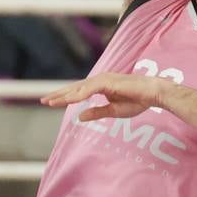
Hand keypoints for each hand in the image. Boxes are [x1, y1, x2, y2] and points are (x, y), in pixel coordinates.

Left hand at [41, 70, 168, 117]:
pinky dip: (79, 95)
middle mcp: (99, 80)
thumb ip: (96, 113)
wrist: (153, 94)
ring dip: (65, 95)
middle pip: (74, 88)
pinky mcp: (109, 82)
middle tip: (43, 100)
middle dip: (59, 94)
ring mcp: (104, 79)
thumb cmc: (137, 101)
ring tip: (51, 101)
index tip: (50, 102)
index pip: (78, 92)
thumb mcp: (113, 111)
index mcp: (100, 86)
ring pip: (79, 88)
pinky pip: (90, 89)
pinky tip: (70, 100)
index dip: (64, 97)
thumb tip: (79, 117)